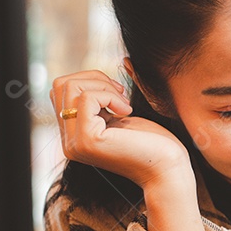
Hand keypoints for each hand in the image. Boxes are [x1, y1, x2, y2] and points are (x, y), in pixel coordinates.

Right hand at [50, 70, 190, 188]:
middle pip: (61, 85)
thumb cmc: (155, 143)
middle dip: (94, 78)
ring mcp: (74, 143)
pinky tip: (126, 112)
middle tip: (122, 95)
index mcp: (73, 135)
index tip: (118, 94)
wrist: (168, 170)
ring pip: (70, 88)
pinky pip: (86, 98)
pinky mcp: (87, 141)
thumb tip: (124, 60)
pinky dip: (109, 96)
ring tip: (125, 105)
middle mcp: (68, 142)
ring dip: (103, 87)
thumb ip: (111, 95)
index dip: (91, 81)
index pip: (61, 91)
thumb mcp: (127, 114)